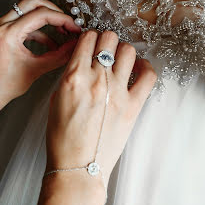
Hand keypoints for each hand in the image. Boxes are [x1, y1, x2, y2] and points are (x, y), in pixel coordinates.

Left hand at [0, 0, 80, 122]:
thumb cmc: (4, 87)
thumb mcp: (35, 71)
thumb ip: (59, 56)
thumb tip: (76, 46)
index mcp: (8, 34)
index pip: (41, 14)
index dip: (63, 19)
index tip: (75, 28)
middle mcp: (1, 25)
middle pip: (33, 2)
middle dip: (54, 11)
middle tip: (68, 25)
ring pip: (27, 9)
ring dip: (46, 19)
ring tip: (62, 33)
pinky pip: (22, 21)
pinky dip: (37, 28)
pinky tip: (50, 43)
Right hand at [46, 30, 156, 186]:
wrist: (78, 167)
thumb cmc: (63, 139)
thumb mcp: (55, 100)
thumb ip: (70, 77)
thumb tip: (82, 63)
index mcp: (73, 77)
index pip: (87, 39)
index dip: (89, 37)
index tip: (91, 41)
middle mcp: (96, 80)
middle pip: (108, 38)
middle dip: (106, 40)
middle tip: (105, 48)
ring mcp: (117, 92)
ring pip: (128, 50)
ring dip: (123, 51)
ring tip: (121, 59)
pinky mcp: (133, 105)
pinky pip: (148, 75)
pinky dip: (145, 67)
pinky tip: (138, 69)